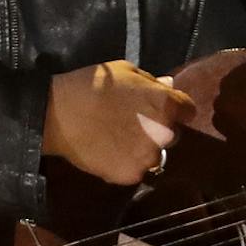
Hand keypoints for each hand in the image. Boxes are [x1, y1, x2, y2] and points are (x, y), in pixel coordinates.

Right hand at [43, 61, 196, 185]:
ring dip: (143, 150)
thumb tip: (169, 85)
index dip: (174, 108)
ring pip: (155, 156)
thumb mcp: (125, 70)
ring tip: (118, 140)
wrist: (57, 114)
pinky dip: (125, 164)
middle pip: (173, 135)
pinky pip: (135, 170)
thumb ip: (151, 81)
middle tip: (134, 124)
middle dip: (158, 129)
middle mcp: (164, 134)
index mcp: (166, 104)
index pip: (187, 110)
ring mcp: (148, 158)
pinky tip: (108, 152)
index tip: (158, 108)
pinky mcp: (130, 175)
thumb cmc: (91, 85)